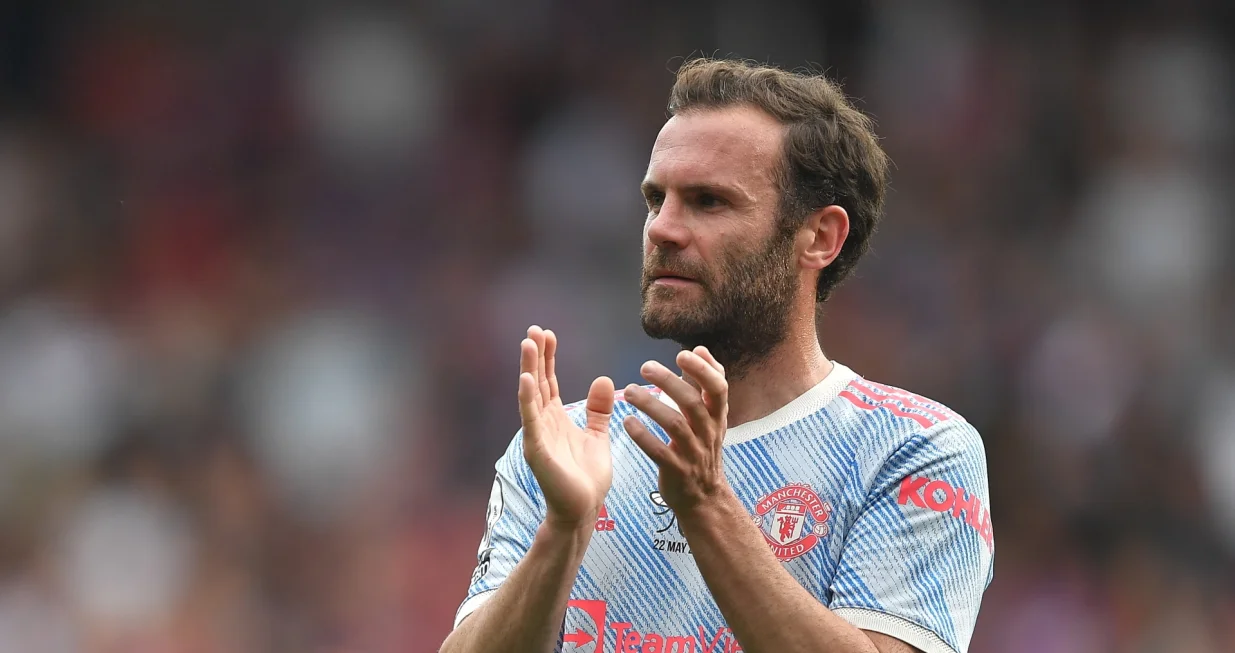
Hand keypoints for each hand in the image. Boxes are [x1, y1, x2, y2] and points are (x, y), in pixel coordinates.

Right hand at [518, 326, 615, 529]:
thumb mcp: (598, 435)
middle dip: (535, 356)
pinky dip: (528, 399)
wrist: (584, 510)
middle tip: (533, 330)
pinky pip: (531, 420)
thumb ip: (599, 410)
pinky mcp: (537, 450)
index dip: (548, 358)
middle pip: (537, 382)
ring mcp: (537, 435)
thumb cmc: (587, 478)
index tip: (548, 334)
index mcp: (556, 419)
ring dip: (528, 369)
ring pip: (531, 395)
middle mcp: (543, 423)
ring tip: (527, 343)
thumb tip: (604, 379)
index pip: (549, 381)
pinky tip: (526, 379)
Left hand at [622, 346, 729, 513]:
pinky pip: (659, 452)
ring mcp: (693, 453)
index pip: (718, 388)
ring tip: (629, 391)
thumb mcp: (711, 417)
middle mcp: (708, 433)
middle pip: (692, 403)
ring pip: (674, 425)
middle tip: (645, 366)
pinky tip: (627, 422)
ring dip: (650, 405)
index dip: (703, 370)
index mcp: (716, 416)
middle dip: (669, 382)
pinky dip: (643, 436)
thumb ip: (705, 384)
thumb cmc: (703, 449)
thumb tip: (701, 350)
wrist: (704, 498)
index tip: (683, 354)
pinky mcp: (676, 471)